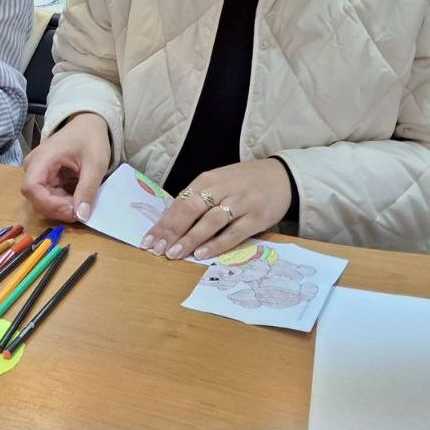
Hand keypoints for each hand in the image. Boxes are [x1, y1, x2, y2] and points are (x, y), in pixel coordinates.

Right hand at [21, 112, 111, 222]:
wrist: (88, 125)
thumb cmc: (91, 139)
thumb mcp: (96, 164)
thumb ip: (87, 189)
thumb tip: (81, 216)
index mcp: (42, 158)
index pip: (31, 188)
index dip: (50, 204)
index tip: (73, 210)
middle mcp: (33, 167)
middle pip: (36, 198)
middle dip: (58, 209)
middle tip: (81, 211)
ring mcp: (37, 174)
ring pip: (42, 201)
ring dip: (61, 208)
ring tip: (81, 204)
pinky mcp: (44, 179)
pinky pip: (48, 197)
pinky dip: (63, 203)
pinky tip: (77, 199)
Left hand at [142, 159, 292, 260]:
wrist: (282, 175)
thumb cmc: (244, 181)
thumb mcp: (218, 182)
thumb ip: (198, 199)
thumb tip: (171, 222)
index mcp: (208, 180)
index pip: (180, 202)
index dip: (163, 223)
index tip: (148, 240)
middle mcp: (222, 189)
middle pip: (191, 210)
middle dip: (171, 231)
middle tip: (156, 250)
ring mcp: (240, 202)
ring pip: (210, 221)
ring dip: (190, 238)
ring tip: (174, 254)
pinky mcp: (256, 217)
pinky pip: (234, 232)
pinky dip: (217, 243)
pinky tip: (203, 253)